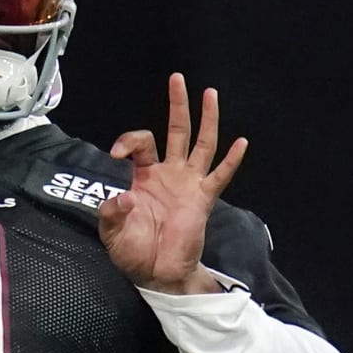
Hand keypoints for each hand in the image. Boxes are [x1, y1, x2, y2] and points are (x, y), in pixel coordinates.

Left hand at [100, 72, 246, 293]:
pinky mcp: (203, 199)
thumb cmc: (134, 251)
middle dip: (177, 105)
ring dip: (206, 119)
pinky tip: (241, 143)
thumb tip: (125, 197)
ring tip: (210, 94)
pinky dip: (231, 161)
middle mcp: (168, 173)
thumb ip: (111, 214)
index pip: (141, 143)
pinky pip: (220, 176)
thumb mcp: (112, 233)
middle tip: (177, 79)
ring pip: (201, 145)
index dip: (129, 140)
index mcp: (144, 176)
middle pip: (176, 131)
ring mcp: (188, 184)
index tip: (117, 153)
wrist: (157, 273)